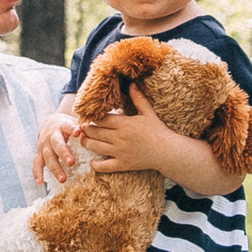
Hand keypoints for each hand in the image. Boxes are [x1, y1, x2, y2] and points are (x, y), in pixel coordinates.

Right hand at [32, 114, 85, 184]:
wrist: (49, 124)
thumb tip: (97, 131)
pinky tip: (39, 182)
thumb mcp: (75, 122)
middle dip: (63, 153)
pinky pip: (36, 163)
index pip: (67, 126)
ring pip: (48, 156)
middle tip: (71, 163)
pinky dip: (37, 172)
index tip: (78, 132)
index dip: (72, 129)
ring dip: (55, 168)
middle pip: (57, 144)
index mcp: (62, 126)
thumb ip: (85, 127)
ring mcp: (43, 145)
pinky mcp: (39, 153)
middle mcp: (51, 135)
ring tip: (63, 179)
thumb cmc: (68, 127)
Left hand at [73, 103, 209, 181]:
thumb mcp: (148, 112)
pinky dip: (96, 165)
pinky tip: (93, 161)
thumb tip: (132, 84)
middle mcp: (120, 138)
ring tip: (84, 139)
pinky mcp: (123, 165)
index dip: (92, 117)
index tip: (88, 115)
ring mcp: (120, 153)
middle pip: (95, 132)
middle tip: (83, 127)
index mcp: (125, 124)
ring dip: (86, 143)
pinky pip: (105, 167)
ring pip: (95, 148)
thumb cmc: (158, 130)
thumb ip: (138, 98)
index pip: (101, 119)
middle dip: (87, 129)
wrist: (167, 152)